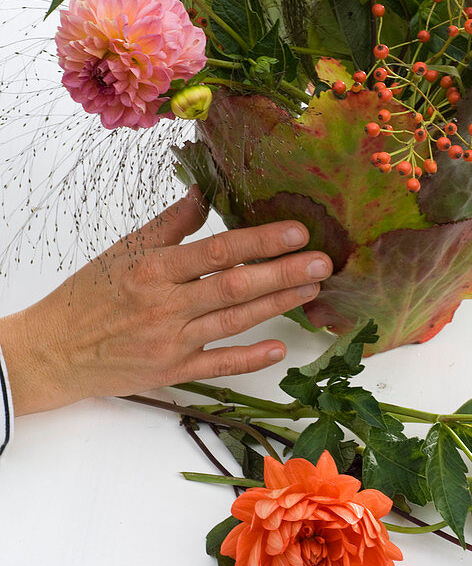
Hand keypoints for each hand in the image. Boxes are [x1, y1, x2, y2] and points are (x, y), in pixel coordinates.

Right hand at [0, 189, 331, 416]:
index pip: (218, 251)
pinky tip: (279, 347)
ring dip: (277, 306)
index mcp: (153, 269)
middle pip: (235, 287)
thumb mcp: (125, 250)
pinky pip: (218, 365)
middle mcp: (164, 305)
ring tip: (311, 290)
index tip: (297, 232)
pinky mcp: (171, 372)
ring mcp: (170, 342)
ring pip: (234, 322)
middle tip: (323, 263)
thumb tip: (204, 193)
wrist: (53, 351)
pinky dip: (249, 357)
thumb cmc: (89, 295)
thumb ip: (169, 225)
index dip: (262, 241)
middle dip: (283, 273)